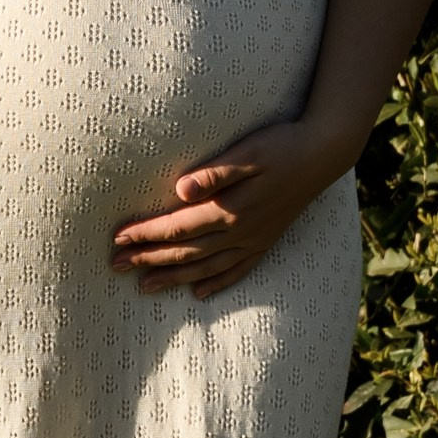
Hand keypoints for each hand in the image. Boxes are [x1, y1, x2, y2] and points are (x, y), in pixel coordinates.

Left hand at [109, 118, 353, 296]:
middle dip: (148, 260)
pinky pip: (236, 271)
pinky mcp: (265, 242)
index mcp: (229, 209)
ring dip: (173, 278)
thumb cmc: (280, 145)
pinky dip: (216, 283)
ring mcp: (253, 241)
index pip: (177, 227)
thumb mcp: (248, 151)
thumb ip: (215, 173)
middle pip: (185, 252)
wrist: (323, 154)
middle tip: (114, 267)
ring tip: (144, 288)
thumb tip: (179, 188)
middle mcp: (239, 232)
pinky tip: (200, 293)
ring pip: (205, 268)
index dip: (145, 234)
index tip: (117, 240)